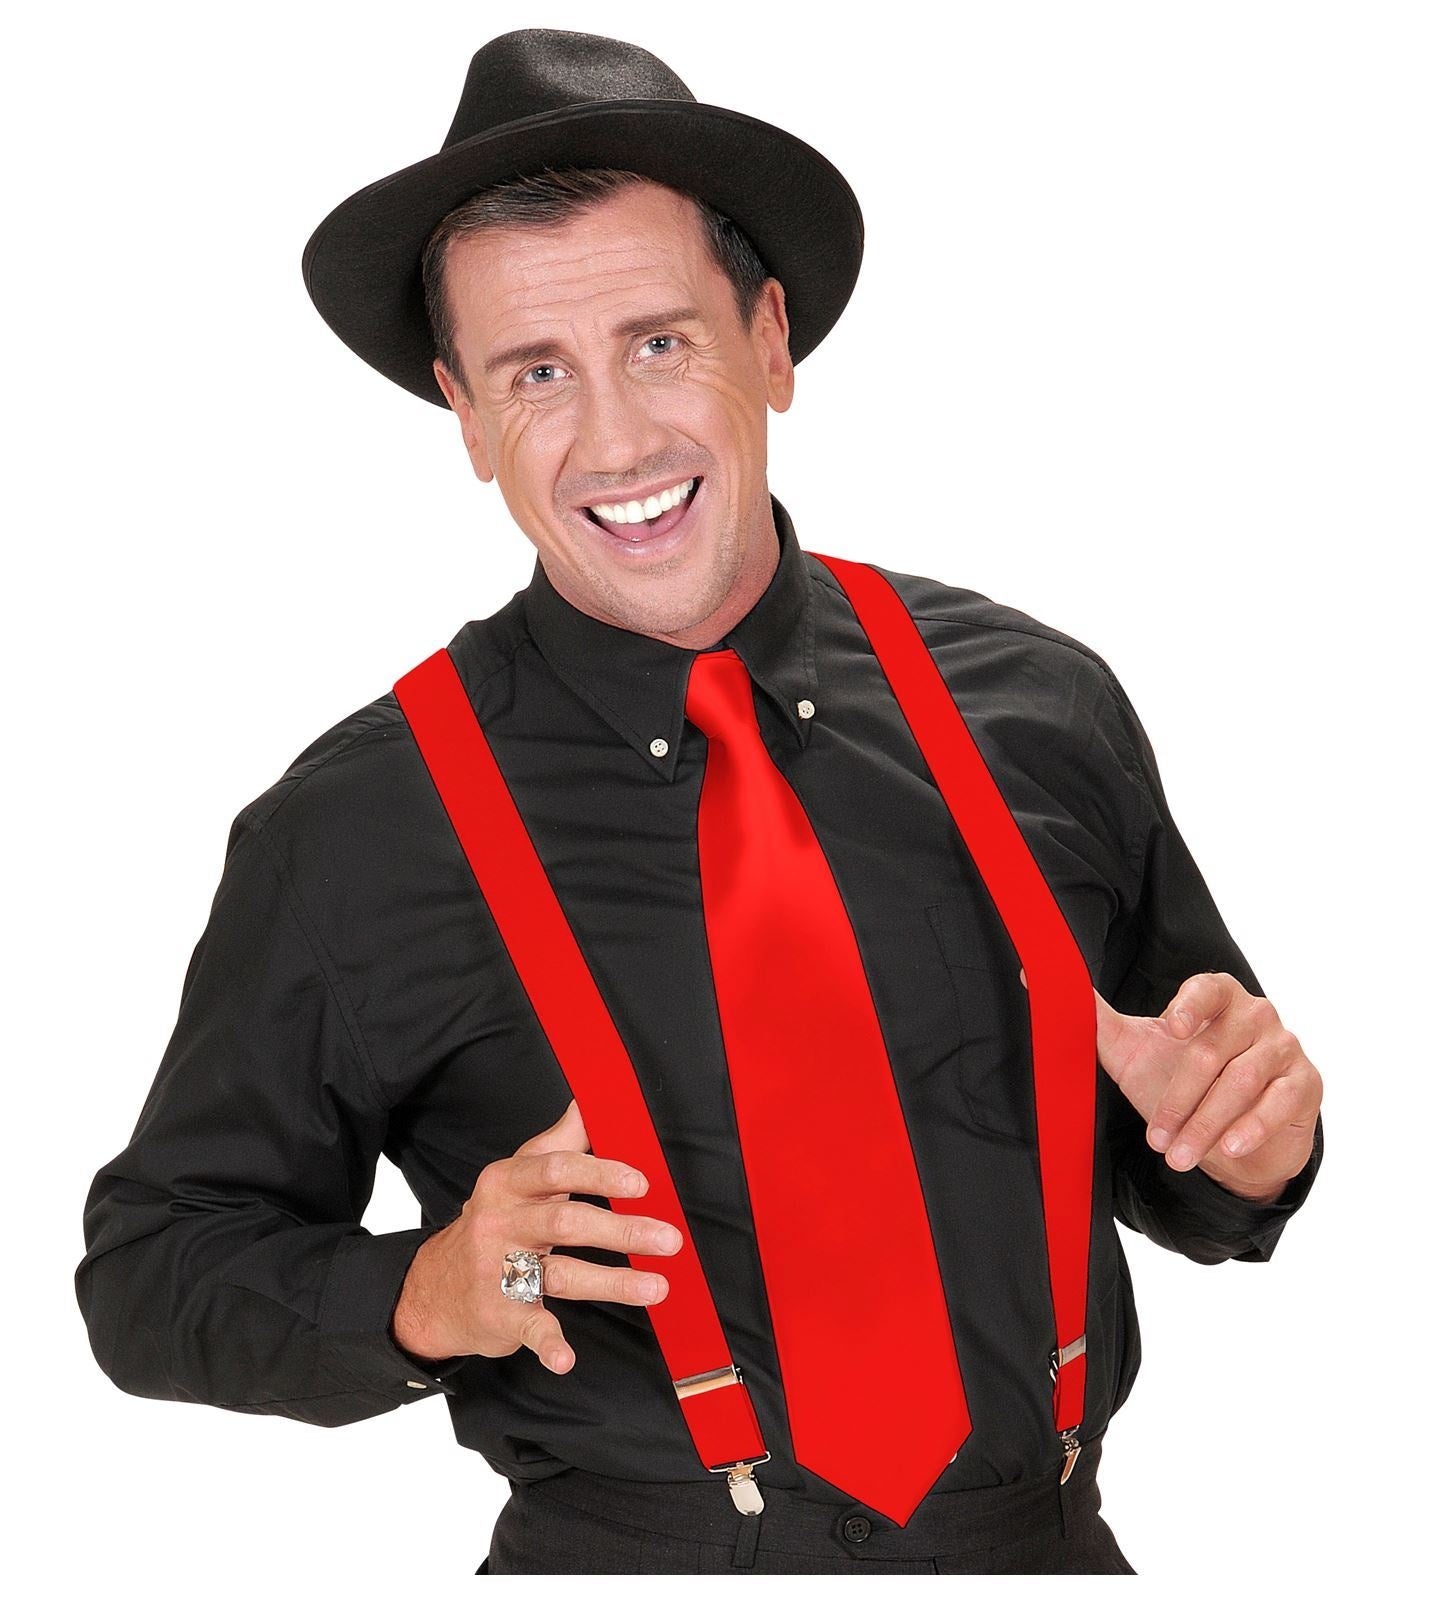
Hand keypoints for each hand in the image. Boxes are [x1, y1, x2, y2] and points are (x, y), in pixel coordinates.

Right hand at [391, 1098, 682, 1372]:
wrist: (432, 1289)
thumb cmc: (493, 1223)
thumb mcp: (514, 1176)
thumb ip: (557, 1142)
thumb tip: (590, 1100)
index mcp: (506, 1183)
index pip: (555, 1170)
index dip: (600, 1174)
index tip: (642, 1182)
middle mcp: (500, 1224)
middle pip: (566, 1223)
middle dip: (622, 1230)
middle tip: (669, 1237)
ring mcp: (497, 1271)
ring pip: (560, 1275)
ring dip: (612, 1283)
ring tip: (657, 1286)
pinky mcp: (498, 1314)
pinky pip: (527, 1327)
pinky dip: (547, 1344)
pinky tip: (567, 1359)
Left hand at [1021, 967, 1321, 1201]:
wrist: (1232, 1131)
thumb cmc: (1178, 1079)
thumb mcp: (1133, 1049)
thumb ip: (1093, 1015)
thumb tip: (1032, 974)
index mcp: (1218, 996)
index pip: (1209, 988)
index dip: (1190, 1004)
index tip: (1169, 1028)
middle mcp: (1257, 1015)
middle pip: (1213, 1053)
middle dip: (1180, 1101)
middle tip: (1156, 1140)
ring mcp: (1285, 1048)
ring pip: (1243, 1084)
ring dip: (1207, 1125)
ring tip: (1177, 1156)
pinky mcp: (1306, 1084)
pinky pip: (1279, 1105)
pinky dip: (1251, 1128)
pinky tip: (1228, 1149)